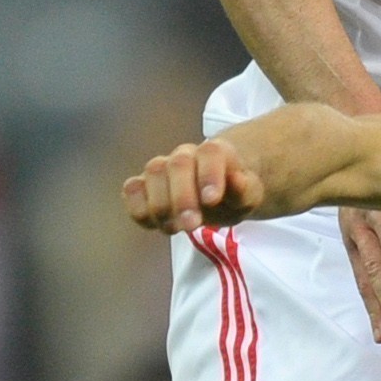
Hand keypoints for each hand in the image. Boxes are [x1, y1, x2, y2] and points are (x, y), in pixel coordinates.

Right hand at [125, 141, 265, 232]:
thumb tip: (237, 180)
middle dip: (183, 196)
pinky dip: (138, 207)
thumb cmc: (233, 194)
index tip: (212, 201)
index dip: (209, 174)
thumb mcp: (248, 196)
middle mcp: (186, 155)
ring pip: (153, 173)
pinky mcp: (142, 185)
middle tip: (191, 225)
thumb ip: (244, 190)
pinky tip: (153, 223)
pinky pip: (132, 189)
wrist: (216, 195)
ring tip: (176, 228)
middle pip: (178, 164)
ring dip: (161, 204)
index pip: (211, 153)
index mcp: (215, 152)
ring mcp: (162, 167)